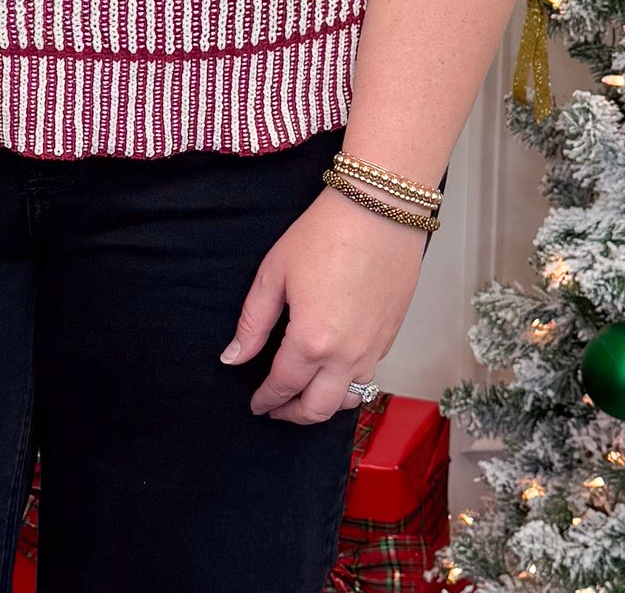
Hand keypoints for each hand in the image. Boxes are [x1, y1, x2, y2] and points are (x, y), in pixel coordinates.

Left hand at [218, 186, 429, 421]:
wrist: (380, 210)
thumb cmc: (325, 233)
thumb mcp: (274, 273)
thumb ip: (253, 322)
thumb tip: (233, 357)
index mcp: (311, 340)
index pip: (283, 386)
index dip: (266, 400)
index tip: (255, 404)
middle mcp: (346, 355)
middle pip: (317, 409)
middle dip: (292, 414)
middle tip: (276, 408)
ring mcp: (373, 349)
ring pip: (348, 399)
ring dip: (323, 404)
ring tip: (305, 394)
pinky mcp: (391, 337)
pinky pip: (369, 376)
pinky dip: (348, 384)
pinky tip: (335, 369)